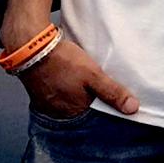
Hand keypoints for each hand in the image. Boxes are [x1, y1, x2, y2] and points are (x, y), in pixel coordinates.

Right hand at [17, 37, 138, 118]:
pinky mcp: (39, 92)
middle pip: (82, 109)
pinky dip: (67, 89)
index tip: (117, 100)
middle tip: (100, 87)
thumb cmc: (62, 61)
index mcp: (72, 112)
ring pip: (70, 101)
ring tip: (87, 82)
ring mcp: (46, 103)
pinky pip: (58, 94)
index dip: (107, 108)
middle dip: (93, 101)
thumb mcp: (93, 75)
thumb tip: (132, 108)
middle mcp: (58, 113)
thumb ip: (112, 92)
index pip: (96, 116)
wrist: (31, 46)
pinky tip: (72, 80)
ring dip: (79, 94)